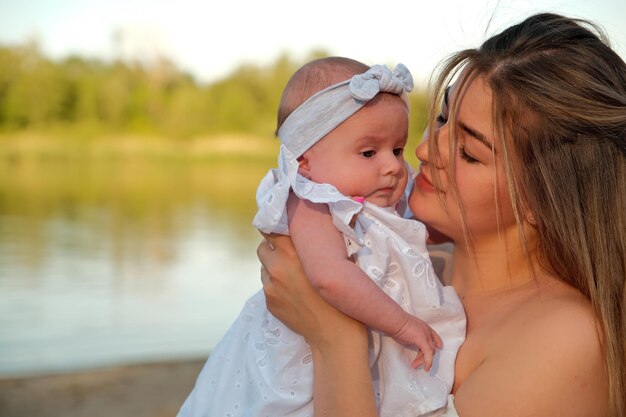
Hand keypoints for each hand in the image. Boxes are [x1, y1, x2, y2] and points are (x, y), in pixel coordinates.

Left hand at [257, 232, 365, 349]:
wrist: (334, 334)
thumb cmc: (341, 296)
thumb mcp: (330, 263)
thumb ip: (313, 248)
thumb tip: (306, 235)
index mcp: (293, 253)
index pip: (271, 230)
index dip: (276, 230)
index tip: (282, 232)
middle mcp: (277, 267)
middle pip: (262, 248)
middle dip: (273, 250)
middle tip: (288, 256)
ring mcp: (270, 287)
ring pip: (264, 268)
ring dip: (274, 269)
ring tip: (292, 278)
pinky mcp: (269, 303)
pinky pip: (268, 286)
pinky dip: (276, 286)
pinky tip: (293, 294)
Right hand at [393, 313, 442, 371]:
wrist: (395, 320)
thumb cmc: (397, 324)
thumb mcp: (407, 331)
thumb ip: (412, 337)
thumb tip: (410, 343)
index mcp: (424, 327)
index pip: (433, 336)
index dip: (437, 342)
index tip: (439, 347)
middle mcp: (427, 331)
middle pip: (431, 347)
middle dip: (423, 357)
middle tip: (416, 363)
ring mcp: (426, 335)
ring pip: (430, 352)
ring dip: (422, 360)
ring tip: (414, 365)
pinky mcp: (423, 340)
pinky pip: (428, 354)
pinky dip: (428, 362)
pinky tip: (426, 367)